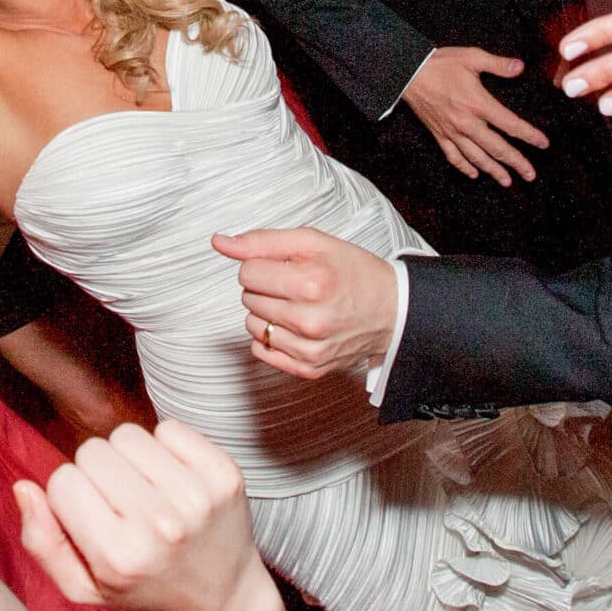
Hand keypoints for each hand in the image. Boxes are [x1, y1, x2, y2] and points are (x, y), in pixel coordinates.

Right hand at [14, 421, 288, 610]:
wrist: (222, 598)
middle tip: (120, 506)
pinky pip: (170, 428)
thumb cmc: (145, 589)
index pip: (62, 482)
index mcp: (119, 556)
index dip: (69, 497)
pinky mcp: (225, 475)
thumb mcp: (84, 587)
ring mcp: (197, 497)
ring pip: (128, 434)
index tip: (91, 518)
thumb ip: (42, 542)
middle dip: (97, 473)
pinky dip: (165, 447)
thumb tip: (23, 487)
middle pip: (92, 451)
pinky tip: (173, 480)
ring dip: (129, 457)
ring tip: (145, 491)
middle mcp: (160, 525)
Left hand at [212, 228, 398, 382]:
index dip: (262, 265)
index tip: (283, 266)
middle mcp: (310, 320)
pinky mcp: (309, 369)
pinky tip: (293, 326)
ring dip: (266, 312)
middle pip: (248, 298)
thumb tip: (219, 243)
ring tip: (296, 304)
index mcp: (312, 283)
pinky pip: (261, 351)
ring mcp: (310, 349)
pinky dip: (270, 337)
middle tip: (295, 285)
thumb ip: (262, 241)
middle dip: (265, 287)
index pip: (247, 273)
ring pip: (251, 325)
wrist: (392, 311)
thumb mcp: (313, 243)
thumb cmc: (352, 272)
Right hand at [399, 46, 547, 182]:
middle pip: (497, 148)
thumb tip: (521, 67)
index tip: (544, 144)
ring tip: (507, 182)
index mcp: (479, 104)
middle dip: (516, 163)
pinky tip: (474, 174)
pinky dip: (465, 168)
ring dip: (494, 171)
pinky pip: (454, 157)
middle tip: (530, 175)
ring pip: (477, 158)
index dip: (529, 136)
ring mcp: (452, 132)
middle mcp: (467, 123)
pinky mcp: (439, 135)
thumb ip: (498, 64)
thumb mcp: (472, 57)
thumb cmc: (441, 64)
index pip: (510, 124)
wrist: (408, 73)